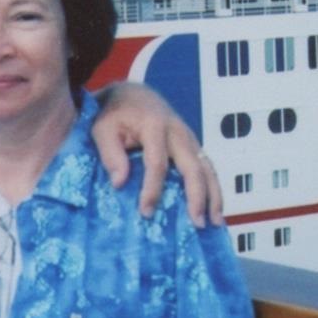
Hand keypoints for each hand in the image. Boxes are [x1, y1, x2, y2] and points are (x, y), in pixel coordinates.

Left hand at [91, 82, 222, 226]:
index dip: (152, 189)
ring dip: (214, 196)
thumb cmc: (114, 114)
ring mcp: (190, 138)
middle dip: (197, 197)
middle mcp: (178, 132)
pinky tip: (214, 210)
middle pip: (193, 167)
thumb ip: (110, 153)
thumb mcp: (102, 128)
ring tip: (214, 223)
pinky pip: (207, 168)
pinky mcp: (193, 145)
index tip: (146, 212)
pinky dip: (213, 189)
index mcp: (154, 126)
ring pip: (207, 168)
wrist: (133, 94)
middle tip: (197, 224)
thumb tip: (119, 183)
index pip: (157, 163)